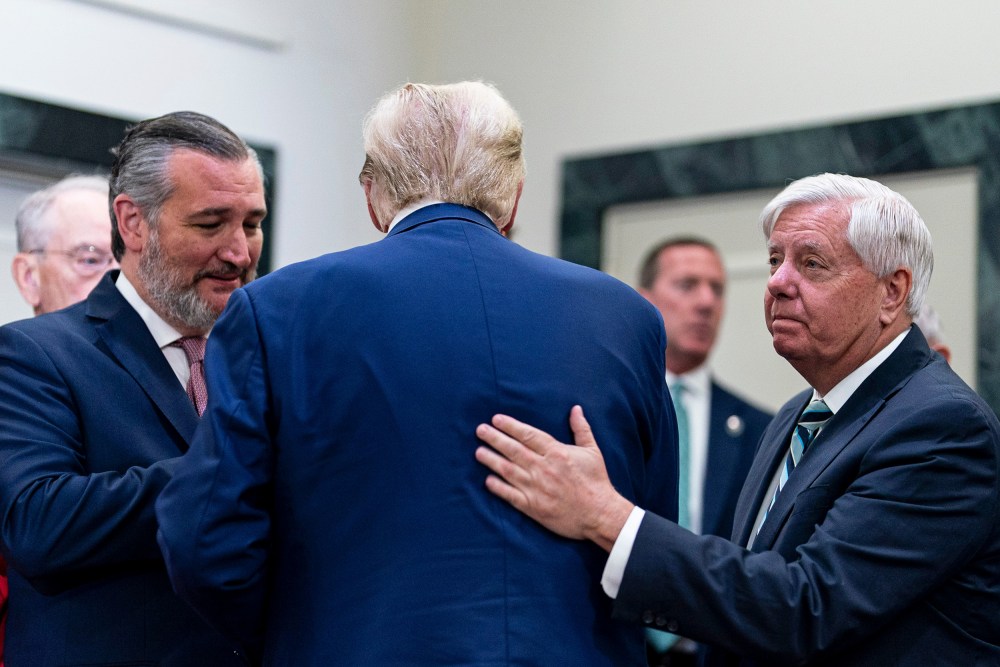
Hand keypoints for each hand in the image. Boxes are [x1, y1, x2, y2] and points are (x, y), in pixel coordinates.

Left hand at [475, 405, 633, 551]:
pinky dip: (498, 487)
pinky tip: (488, 480)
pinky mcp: (534, 507)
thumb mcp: (592, 451)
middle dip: (494, 438)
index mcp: (557, 452)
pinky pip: (511, 495)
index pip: (528, 435)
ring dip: (491, 460)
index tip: (496, 419)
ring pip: (508, 470)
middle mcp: (543, 468)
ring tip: (478, 451)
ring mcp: (537, 488)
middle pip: (513, 450)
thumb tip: (576, 409)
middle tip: (480, 430)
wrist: (600, 515)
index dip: (510, 426)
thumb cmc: (597, 482)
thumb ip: (581, 429)